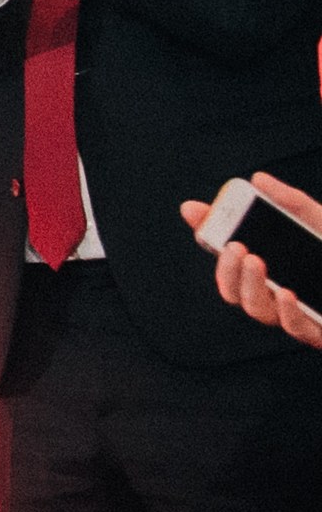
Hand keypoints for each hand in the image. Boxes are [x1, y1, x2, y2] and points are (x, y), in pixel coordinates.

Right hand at [185, 177, 321, 349]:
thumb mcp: (321, 222)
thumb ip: (291, 202)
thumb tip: (258, 179)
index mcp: (273, 270)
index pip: (231, 261)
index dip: (210, 240)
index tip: (200, 216)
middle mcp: (279, 295)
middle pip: (236, 291)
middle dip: (227, 270)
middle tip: (236, 247)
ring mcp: (299, 316)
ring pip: (257, 311)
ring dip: (251, 288)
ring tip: (257, 261)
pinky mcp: (319, 332)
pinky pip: (296, 329)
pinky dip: (287, 312)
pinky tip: (288, 293)